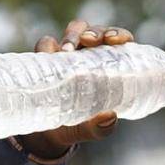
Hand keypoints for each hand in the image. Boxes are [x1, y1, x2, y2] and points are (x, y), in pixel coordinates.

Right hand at [18, 19, 134, 158]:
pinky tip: (48, 56)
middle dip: (94, 32)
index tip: (116, 40)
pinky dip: (47, 47)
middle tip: (89, 42)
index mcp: (107, 65)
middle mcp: (89, 54)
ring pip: (73, 31)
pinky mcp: (46, 57)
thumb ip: (100, 128)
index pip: (117, 41)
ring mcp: (68, 53)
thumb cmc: (78, 125)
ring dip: (72, 35)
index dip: (119, 34)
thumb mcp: (90, 130)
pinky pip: (46, 44)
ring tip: (67, 51)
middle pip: (95, 31)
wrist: (47, 133)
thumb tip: (110, 116)